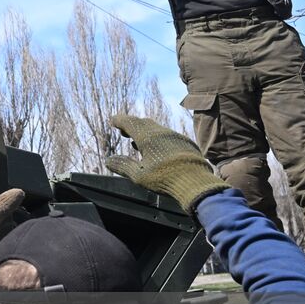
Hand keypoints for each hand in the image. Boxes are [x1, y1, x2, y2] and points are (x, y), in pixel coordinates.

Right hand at [105, 115, 228, 213]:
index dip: (120, 121)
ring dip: (145, 133)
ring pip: (156, 129)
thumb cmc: (164, 178)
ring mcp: (175, 136)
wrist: (196, 182)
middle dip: (132, 125)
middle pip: (143, 123)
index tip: (113, 120)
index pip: (130, 122)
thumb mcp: (139, 176)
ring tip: (137, 143)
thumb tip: (108, 160)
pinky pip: (167, 136)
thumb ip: (123, 166)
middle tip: (123, 131)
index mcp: (147, 137)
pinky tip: (157, 150)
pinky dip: (157, 139)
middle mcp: (161, 133)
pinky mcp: (186, 143)